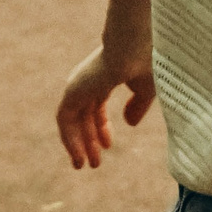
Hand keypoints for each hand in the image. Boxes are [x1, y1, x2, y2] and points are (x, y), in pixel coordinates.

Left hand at [55, 43, 155, 168]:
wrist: (135, 46)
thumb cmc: (147, 61)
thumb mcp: (147, 89)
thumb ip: (138, 105)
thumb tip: (129, 123)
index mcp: (107, 74)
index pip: (96, 102)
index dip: (101, 126)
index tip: (108, 146)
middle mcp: (89, 78)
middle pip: (84, 113)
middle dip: (89, 139)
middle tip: (94, 163)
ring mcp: (79, 83)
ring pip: (73, 118)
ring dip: (78, 144)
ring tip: (84, 166)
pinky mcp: (72, 91)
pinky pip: (64, 120)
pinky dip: (70, 140)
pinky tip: (79, 157)